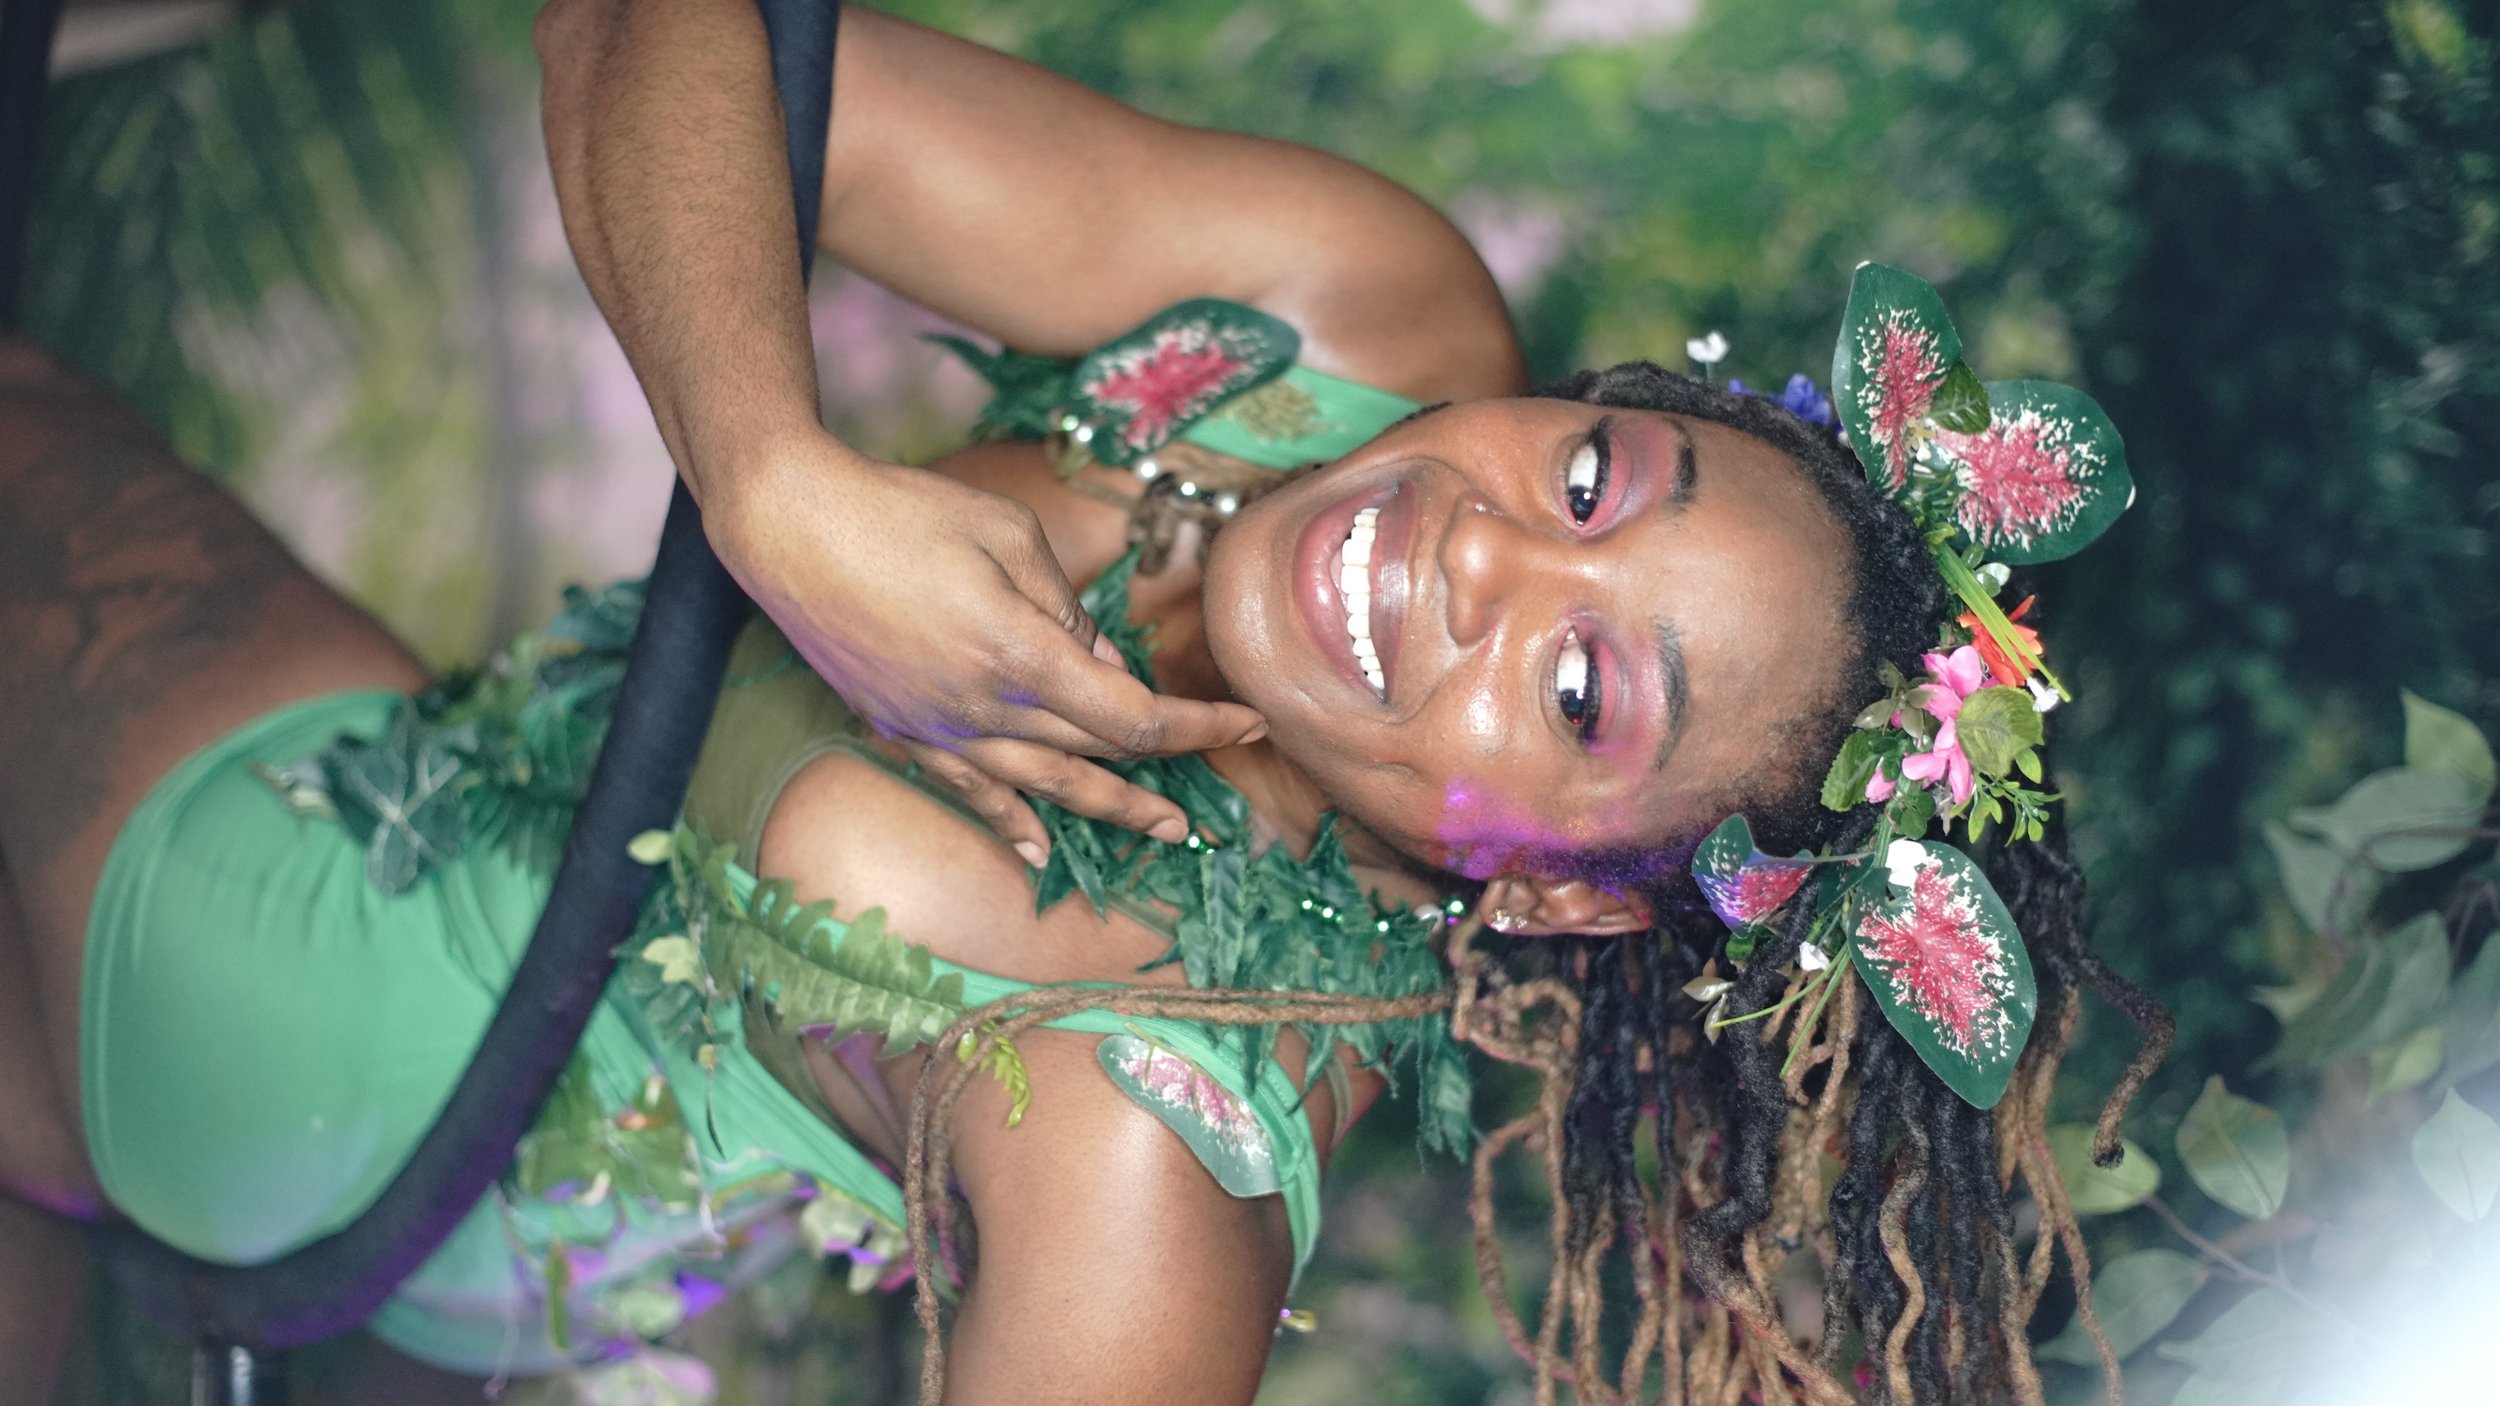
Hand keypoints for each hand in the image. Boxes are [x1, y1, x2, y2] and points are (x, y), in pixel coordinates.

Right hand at [704, 433, 1265, 862]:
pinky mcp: (901, 729)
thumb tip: (1109, 671)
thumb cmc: (905, 512)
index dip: (1200, 728)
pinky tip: (1037, 849)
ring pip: (1042, 786)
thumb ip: (1068, 613)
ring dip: (1107, 811)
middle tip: (1212, 791)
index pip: (1137, 718)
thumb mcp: (1011, 539)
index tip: (1247, 725)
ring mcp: (940, 728)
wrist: (792, 527)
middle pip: (1096, 755)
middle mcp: (987, 708)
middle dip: (1163, 772)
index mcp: (1024, 655)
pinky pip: (968, 791)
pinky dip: (1009, 822)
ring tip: (1160, 831)